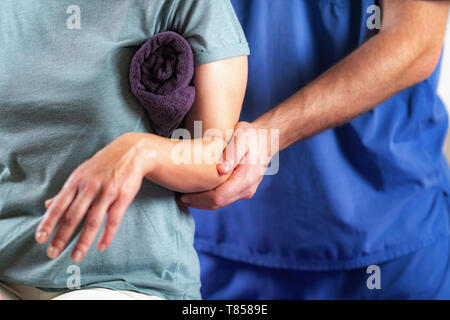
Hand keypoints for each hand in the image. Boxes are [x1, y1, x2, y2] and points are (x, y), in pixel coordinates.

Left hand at [35, 133, 149, 261]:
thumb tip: (48, 205)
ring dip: (83, 241)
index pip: (59, 205)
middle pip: (73, 215)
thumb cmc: (104, 164)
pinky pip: (114, 219)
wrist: (131, 152)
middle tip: (52, 253)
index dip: (48, 222)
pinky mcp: (123, 196)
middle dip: (62, 236)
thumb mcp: (82, 174)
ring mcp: (107, 192)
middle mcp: (90, 187)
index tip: (40, 238)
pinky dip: (107, 235)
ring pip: (93, 220)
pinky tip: (101, 246)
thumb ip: (66, 192)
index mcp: (76, 181)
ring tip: (76, 256)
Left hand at [177, 122, 272, 209]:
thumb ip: (233, 152)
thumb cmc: (251, 136)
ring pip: (220, 204)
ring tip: (184, 197)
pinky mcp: (242, 190)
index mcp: (246, 179)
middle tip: (178, 198)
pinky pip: (224, 198)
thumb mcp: (242, 137)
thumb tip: (222, 170)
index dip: (199, 199)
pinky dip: (209, 198)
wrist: (265, 139)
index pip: (218, 196)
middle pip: (218, 204)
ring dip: (201, 202)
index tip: (182, 196)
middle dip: (197, 202)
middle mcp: (247, 189)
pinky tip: (197, 192)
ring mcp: (246, 191)